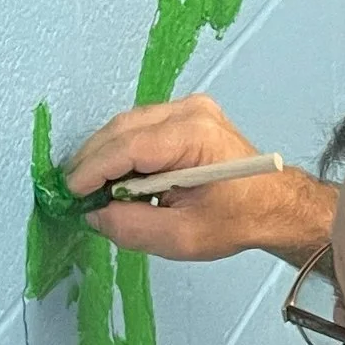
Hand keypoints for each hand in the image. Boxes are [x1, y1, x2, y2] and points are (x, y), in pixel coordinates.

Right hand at [65, 94, 332, 265]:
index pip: (129, 146)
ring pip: (128, 124)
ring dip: (105, 154)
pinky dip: (121, 149)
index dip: (93, 169)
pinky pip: (140, 126)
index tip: (70, 192)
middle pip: (123, 129)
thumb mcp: (181, 238)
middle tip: (73, 192)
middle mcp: (190, 110)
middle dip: (92, 160)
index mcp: (194, 136)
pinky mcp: (186, 112)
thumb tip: (94, 214)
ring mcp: (189, 106)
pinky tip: (115, 175)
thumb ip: (132, 226)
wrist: (275, 205)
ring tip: (90, 187)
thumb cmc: (235, 222)